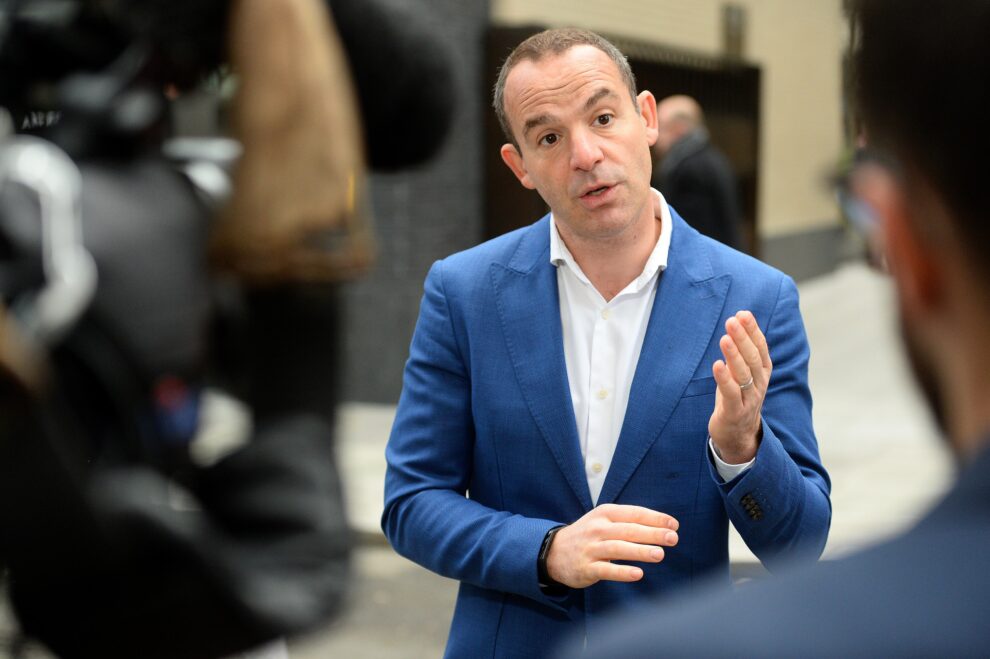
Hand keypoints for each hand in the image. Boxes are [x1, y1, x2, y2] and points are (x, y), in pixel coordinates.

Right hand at [546, 504, 678, 588]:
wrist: (553, 551)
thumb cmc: (588, 535)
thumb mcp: (603, 520)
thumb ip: (628, 521)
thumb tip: (662, 526)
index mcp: (605, 513)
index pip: (633, 513)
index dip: (655, 518)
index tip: (674, 524)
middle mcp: (598, 528)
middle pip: (628, 530)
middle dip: (652, 533)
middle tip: (672, 538)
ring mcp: (591, 548)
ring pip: (618, 548)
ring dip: (640, 551)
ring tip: (660, 554)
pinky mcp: (586, 567)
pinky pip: (606, 570)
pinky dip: (622, 572)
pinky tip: (638, 574)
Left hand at [709, 310, 771, 463]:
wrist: (737, 434)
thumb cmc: (737, 398)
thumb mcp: (740, 372)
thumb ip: (740, 350)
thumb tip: (737, 320)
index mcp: (762, 372)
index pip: (761, 347)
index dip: (753, 330)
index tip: (743, 313)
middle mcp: (759, 384)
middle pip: (753, 358)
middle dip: (744, 338)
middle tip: (732, 320)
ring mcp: (749, 399)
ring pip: (744, 374)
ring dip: (734, 355)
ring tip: (725, 338)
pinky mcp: (735, 412)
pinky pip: (732, 394)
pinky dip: (724, 379)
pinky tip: (717, 365)